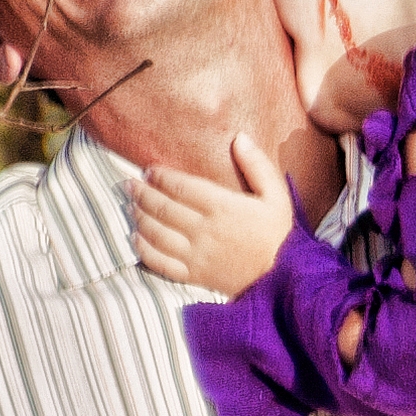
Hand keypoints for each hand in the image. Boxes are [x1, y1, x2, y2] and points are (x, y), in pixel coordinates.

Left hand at [132, 132, 299, 293]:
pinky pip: (160, 262)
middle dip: (142, 193)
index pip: (180, 186)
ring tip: (132, 205)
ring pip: (156, 232)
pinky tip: (137, 237)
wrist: (284, 278)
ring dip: (139, 216)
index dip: (160, 176)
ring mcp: (197, 255)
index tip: (150, 170)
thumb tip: (239, 137)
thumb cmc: (279, 234)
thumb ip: (257, 165)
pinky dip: (143, 249)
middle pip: (162, 207)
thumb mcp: (276, 195)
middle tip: (131, 184)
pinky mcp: (194, 275)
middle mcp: (205, 230)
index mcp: (223, 207)